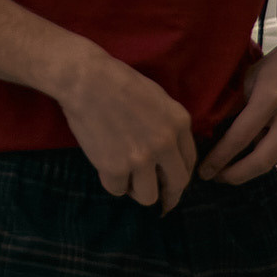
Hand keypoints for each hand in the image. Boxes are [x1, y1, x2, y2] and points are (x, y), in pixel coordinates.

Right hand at [51, 47, 197, 211]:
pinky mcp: (115, 168)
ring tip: (126, 177)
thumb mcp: (158, 98)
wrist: (86, 80)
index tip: (171, 181)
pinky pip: (118, 190)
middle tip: (158, 195)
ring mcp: (141, 158)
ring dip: (138, 190)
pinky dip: (112, 182)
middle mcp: (165, 144)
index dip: (179, 174)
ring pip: (148, 196)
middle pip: (177, 184)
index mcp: (179, 123)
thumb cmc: (118, 81)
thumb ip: (168, 125)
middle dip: (168, 194)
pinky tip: (106, 167)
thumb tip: (169, 154)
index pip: (190, 161)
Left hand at [197, 20, 276, 185]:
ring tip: (249, 140)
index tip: (204, 170)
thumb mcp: (252, 76)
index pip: (240, 137)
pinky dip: (275, 150)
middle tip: (217, 177)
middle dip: (234, 175)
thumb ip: (237, 106)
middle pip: (261, 162)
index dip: (219, 158)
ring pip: (274, 159)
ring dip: (256, 155)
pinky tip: (273, 133)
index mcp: (272, 96)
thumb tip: (215, 137)